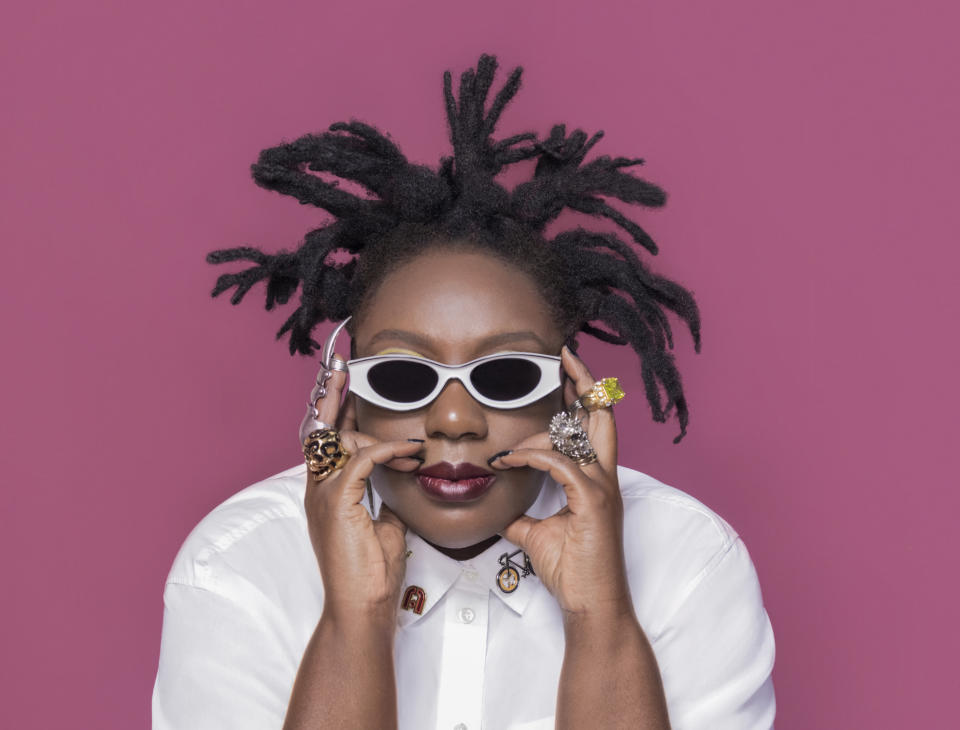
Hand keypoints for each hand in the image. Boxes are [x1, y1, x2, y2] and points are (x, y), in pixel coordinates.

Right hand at [303, 354, 423, 625]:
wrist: (363, 607)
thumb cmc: (372, 572)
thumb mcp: (384, 525)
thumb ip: (383, 498)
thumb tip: (398, 478)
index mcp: (325, 492)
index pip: (325, 439)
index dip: (333, 406)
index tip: (341, 378)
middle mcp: (316, 488)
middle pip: (321, 428)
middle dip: (333, 394)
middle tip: (343, 364)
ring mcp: (322, 495)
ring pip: (342, 440)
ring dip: (379, 433)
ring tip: (411, 444)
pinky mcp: (337, 503)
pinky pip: (363, 460)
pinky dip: (388, 451)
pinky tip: (411, 453)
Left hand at [491, 346, 631, 617]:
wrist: (590, 606)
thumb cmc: (571, 571)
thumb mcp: (536, 534)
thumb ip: (521, 514)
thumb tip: (498, 510)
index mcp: (596, 479)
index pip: (595, 424)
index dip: (583, 393)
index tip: (564, 368)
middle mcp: (604, 477)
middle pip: (603, 414)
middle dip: (585, 381)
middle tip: (564, 355)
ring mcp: (602, 489)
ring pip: (579, 436)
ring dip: (538, 433)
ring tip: (506, 451)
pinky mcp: (593, 504)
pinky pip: (562, 466)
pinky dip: (532, 459)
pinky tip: (507, 464)